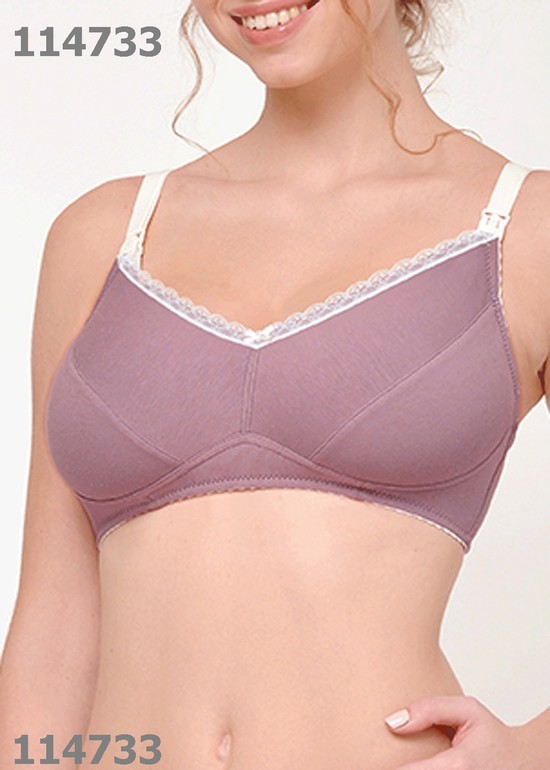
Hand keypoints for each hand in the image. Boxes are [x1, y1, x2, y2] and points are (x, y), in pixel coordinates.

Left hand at [383, 695, 535, 769]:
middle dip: (391, 767)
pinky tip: (414, 762)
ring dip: (403, 769)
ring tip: (391, 759)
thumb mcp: (467, 709)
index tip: (366, 758)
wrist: (522, 761)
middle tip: (368, 759)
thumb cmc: (492, 734)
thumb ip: (429, 709)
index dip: (383, 766)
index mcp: (458, 766)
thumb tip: (391, 722)